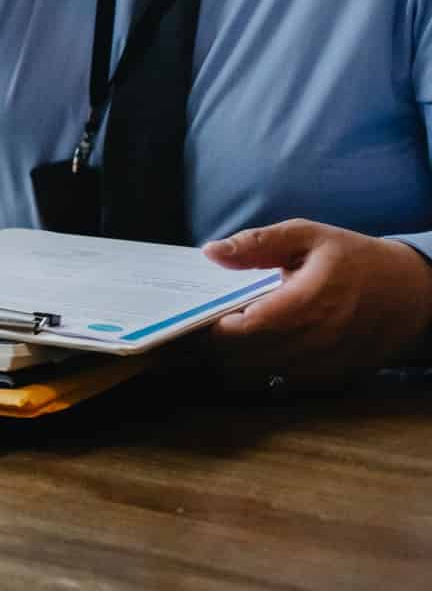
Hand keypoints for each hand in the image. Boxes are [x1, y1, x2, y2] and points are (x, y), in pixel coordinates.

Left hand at [198, 220, 431, 390]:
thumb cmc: (355, 259)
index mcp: (310, 301)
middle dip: (222, 345)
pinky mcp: (334, 378)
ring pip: (263, 376)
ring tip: (235, 337)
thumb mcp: (307, 236)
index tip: (210, 312)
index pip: (249, 328)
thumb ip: (257, 243)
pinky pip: (285, 385)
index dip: (220, 325)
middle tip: (215, 325)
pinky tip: (261, 350)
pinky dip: (264, 372)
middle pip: (249, 357)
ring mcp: (328, 364)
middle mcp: (320, 340)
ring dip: (239, 361)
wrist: (412, 292)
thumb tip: (211, 252)